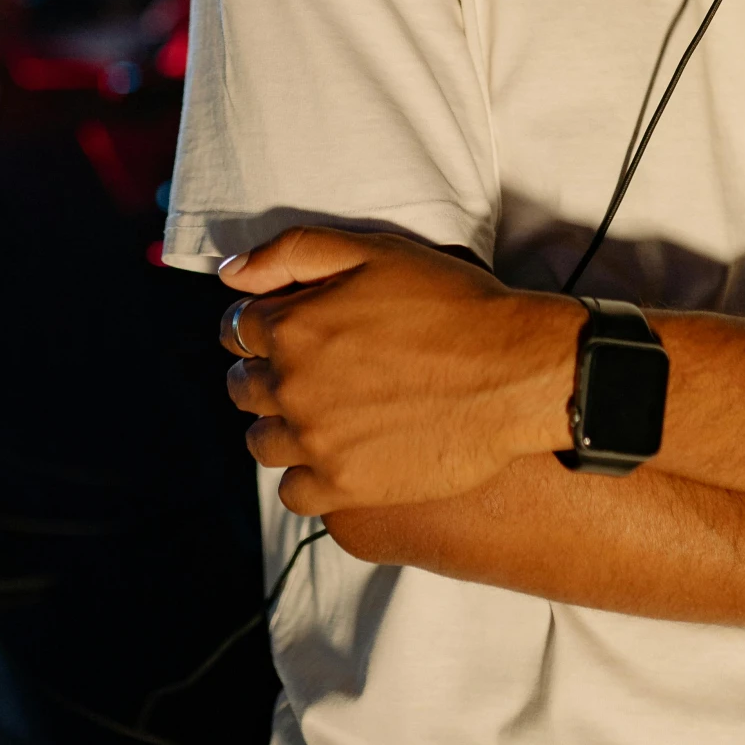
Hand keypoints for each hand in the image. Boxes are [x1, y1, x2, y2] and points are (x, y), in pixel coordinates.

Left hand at [218, 227, 582, 514]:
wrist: (514, 371)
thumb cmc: (450, 304)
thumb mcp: (373, 252)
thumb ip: (290, 253)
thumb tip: (230, 272)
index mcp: (293, 325)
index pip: (237, 329)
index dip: (260, 325)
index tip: (289, 330)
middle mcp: (293, 386)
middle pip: (243, 388)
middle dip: (266, 374)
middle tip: (312, 371)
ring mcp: (317, 442)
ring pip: (261, 443)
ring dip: (280, 426)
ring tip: (321, 415)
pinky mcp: (346, 487)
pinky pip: (293, 493)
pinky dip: (305, 476)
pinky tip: (334, 456)